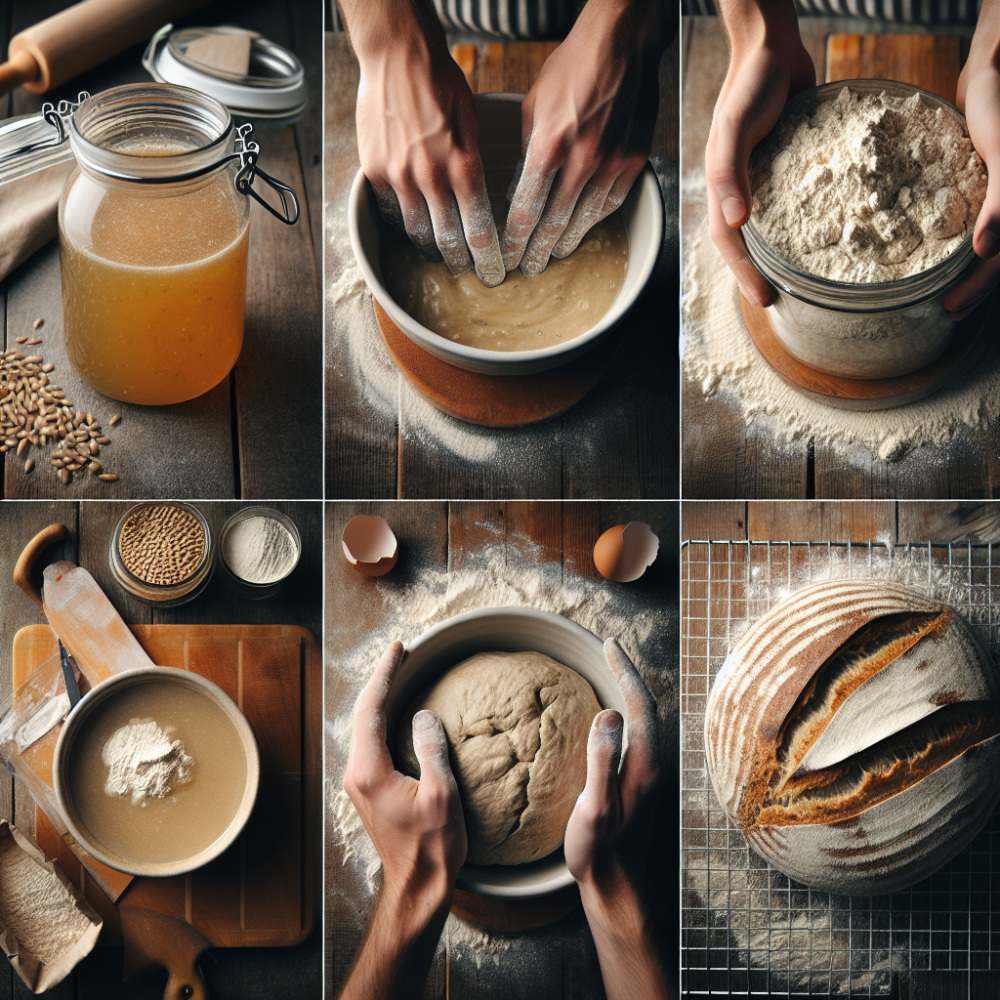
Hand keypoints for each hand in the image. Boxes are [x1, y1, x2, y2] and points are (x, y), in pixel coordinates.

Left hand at [343, 641, 466, 908]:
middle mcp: (357, 774)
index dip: (386, 674)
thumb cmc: (433, 846)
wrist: (418, 885)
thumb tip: (424, 716)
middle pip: (363, 713)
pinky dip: (382, 717)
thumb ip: (432, 750)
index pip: (372, 708)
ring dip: (380, 698)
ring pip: (365, 727)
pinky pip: (371, 741)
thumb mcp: (441, 794)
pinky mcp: (368, 789)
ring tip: (398, 672)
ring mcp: (360, 782)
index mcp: (370, 771)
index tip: (399, 649)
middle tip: (400, 653)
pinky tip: (396, 711)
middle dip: (381, 680)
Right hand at [344, 1, 504, 285]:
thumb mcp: (471, 120)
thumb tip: (476, 193)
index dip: (487, 256)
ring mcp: (398, 176)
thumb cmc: (438, 79)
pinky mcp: (374, 170)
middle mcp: (430, 176)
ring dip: (429, 245)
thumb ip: (472, 160)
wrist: (396, 53)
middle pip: (446, 238)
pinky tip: (411, 222)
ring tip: (438, 252)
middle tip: (467, 271)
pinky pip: (391, 209)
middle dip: (460, 260)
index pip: (478, 227)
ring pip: (416, 229)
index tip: (493, 271)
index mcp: (462, 164)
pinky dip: (402, 219)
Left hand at [500, 0, 664, 276]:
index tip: (506, 255)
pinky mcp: (635, 160)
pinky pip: (611, 203)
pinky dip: (594, 220)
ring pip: (585, 220)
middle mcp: (583, 159)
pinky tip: (582, 228)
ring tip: (552, 256)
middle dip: (537, 251)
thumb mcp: (534, 104)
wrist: (623, 42)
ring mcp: (613, 162)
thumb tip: (523, 184)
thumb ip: (528, 149)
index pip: (527, 208)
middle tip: (527, 269)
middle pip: (555, 223)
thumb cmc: (574, 66)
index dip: (514, 239)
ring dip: (566, 243)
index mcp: (550, 144)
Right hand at [565, 638, 660, 889]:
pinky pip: (633, 737)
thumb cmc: (600, 853)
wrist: (616, 891)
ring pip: (641, 722)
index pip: (638, 705)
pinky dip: (624, 714)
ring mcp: (646, 778)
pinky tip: (609, 719)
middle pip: (644, 708)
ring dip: (628, 692)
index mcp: (643, 766)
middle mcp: (651, 767)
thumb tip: (610, 712)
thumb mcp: (594, 807)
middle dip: (628, 674)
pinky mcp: (637, 788)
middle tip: (608, 649)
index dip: (624, 671)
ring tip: (610, 671)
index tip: (609, 645)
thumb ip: (603, 760)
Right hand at [706, 4, 813, 305]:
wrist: (773, 44)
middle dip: (759, 273)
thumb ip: (729, 171)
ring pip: (770, 225)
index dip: (744, 273)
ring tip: (800, 277)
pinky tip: (828, 230)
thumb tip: (737, 221)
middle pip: (746, 241)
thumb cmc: (750, 83)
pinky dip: (807, 219)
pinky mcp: (790, 164)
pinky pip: (796, 200)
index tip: (763, 300)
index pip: (729, 241)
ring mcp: (766, 177)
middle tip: (780, 301)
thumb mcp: (735, 126)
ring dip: (781, 253)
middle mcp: (743, 186)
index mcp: (724, 185)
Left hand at [944, 1, 999, 319]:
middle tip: (941, 311)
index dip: (979, 288)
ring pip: (987, 246)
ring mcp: (999, 198)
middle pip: (997, 259)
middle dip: (972, 289)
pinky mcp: (984, 188)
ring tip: (937, 293)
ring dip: (964, 273)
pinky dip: (958, 244)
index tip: (949, 308)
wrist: (992, 74)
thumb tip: (985, 251)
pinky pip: (972, 224)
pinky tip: (936, 256)